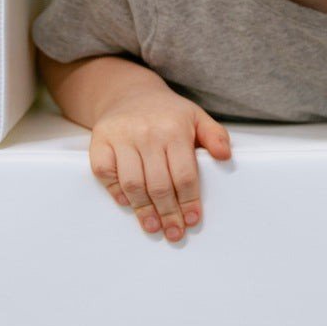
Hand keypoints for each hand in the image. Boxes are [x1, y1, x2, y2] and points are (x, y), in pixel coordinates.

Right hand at [89, 88, 232, 241]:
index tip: (192, 220)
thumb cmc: (167, 112)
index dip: (188, 201)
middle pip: (158, 184)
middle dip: (168, 213)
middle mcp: (147, 133)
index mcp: (174, 129)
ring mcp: (121, 137)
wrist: (130, 93)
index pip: (184, 174)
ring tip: (153, 226)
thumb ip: (215, 136)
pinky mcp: (100, 141)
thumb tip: (226, 156)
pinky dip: (115, 191)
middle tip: (174, 232)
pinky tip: (128, 204)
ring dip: (143, 210)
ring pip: (132, 183)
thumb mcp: (196, 116)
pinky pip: (105, 173)